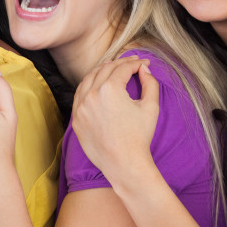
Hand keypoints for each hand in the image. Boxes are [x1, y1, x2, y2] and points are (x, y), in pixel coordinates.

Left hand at [72, 57, 159, 177]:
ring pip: (88, 79)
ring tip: (113, 68)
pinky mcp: (76, 118)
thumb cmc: (139, 136)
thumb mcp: (150, 107)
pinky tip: (97, 84)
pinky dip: (89, 86)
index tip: (144, 64)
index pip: (123, 68)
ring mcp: (80, 107)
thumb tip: (144, 69)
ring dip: (102, 71)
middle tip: (132, 63)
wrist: (124, 163)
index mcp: (110, 89)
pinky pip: (80, 95)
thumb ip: (150, 83)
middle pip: (105, 69)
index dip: (136, 63)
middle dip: (121, 63)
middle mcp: (91, 95)